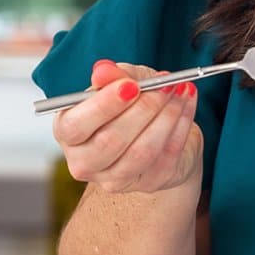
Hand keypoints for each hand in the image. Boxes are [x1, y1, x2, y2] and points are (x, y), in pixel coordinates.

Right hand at [52, 58, 204, 195]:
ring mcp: (115, 179)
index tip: (131, 86)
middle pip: (110, 141)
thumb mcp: (122, 81)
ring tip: (180, 89)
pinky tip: (186, 104)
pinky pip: (167, 155)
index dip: (104, 106)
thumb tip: (103, 70)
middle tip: (165, 85)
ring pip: (142, 151)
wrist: (160, 130)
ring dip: (167, 116)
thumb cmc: (132, 103)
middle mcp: (85, 162)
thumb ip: (114, 75)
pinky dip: (181, 125)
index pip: (76, 126)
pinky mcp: (149, 184)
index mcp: (68, 132)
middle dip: (143, 108)